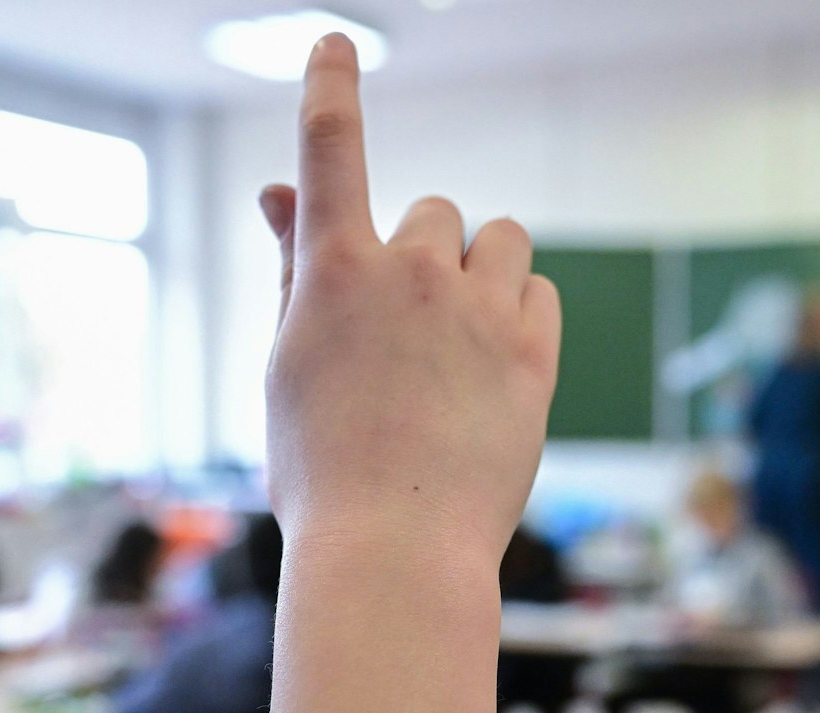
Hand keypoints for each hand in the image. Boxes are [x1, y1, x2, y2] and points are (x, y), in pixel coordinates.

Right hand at [259, 34, 560, 569]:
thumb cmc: (324, 471)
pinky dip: (519, 311)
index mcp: (334, 276)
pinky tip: (495, 366)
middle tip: (407, 337)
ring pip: (499, 238)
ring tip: (461, 341)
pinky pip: (538, 289)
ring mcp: (478, 311)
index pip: (331, 152)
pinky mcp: (534, 353)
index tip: (335, 43)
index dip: (330, 88)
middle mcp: (411, 275)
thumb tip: (281, 192)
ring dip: (482, 270)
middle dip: (426, 256)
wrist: (394, 554)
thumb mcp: (289, 366)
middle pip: (435, 212)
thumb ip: (295, 273)